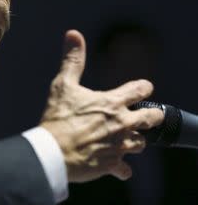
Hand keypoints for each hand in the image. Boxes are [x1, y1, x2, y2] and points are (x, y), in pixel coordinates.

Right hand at [40, 30, 163, 182]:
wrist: (53, 152)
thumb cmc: (57, 118)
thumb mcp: (62, 84)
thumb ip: (72, 60)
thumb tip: (73, 34)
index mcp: (112, 102)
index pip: (141, 89)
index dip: (142, 87)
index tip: (140, 88)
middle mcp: (122, 124)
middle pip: (152, 119)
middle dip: (151, 116)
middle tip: (143, 116)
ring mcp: (119, 145)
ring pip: (141, 144)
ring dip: (134, 141)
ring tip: (123, 140)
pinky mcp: (112, 165)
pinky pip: (125, 169)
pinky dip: (121, 167)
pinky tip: (114, 165)